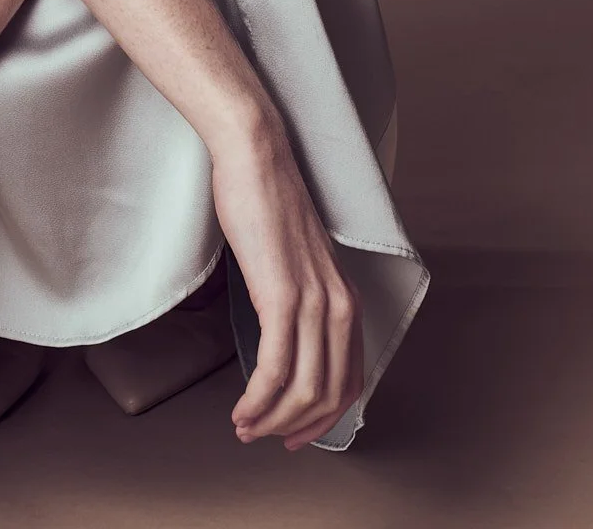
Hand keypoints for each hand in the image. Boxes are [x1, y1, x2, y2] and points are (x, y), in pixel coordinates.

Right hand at [208, 111, 364, 448]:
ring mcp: (313, 301)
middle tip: (264, 437)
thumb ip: (301, 295)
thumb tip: (284, 332)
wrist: (255, 155)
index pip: (351, 379)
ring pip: (305, 390)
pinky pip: (276, 368)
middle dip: (297, 428)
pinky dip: (259, 399)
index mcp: (346, 297)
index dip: (325, 417)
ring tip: (245, 428)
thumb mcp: (296, 258)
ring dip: (273, 420)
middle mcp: (339, 305)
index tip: (296, 433)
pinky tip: (242, 410)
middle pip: (332, 394)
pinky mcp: (281, 296)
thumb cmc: (266, 199)